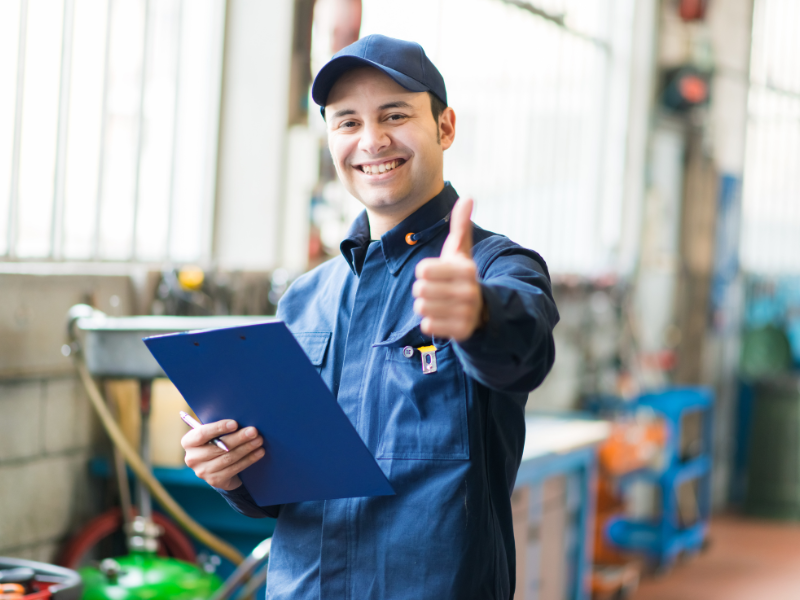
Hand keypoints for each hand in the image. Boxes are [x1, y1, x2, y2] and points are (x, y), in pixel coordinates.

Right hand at [182, 420, 263, 490]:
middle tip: (254, 431)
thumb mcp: (213, 434)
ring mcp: (203, 471)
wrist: (217, 467)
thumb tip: (240, 420)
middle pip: (218, 447)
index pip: (202, 434)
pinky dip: (249, 459)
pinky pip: (234, 468)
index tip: (235, 423)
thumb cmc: (216, 441)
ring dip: (246, 448)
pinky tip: (259, 452)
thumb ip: (220, 428)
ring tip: (259, 440)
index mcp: (189, 442)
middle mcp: (192, 458)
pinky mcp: (215, 480)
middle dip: (239, 438)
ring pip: (228, 458)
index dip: (218, 428)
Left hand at [413, 198, 483, 341]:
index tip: (438, 274)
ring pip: (421, 307)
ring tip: (440, 303)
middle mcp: (469, 291)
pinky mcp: (461, 331)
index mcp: (466, 269)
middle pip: (419, 290)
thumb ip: (461, 226)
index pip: (422, 270)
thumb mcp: (461, 251)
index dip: (425, 272)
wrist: (482, 309)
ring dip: (426, 305)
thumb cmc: (462, 276)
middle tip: (439, 291)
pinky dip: (431, 321)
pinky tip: (442, 317)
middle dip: (424, 290)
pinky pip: (427, 325)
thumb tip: (468, 197)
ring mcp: (466, 313)